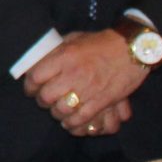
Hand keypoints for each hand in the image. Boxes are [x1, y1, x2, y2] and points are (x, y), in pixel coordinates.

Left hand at [22, 28, 150, 132]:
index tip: (31, 88)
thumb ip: (56, 50)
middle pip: (46, 96)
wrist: (131, 50)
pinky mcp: (101, 102)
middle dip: (42, 101)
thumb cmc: (101, 43)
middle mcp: (74, 73)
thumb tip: (39, 59)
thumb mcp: (74, 38)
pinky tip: (69, 121)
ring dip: (56, 113)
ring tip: (57, 110)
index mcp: (65, 56)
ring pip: (61, 110)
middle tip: (44, 100)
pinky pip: (81, 119)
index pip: (36, 76)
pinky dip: (72, 123)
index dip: (29, 85)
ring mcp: (88, 89)